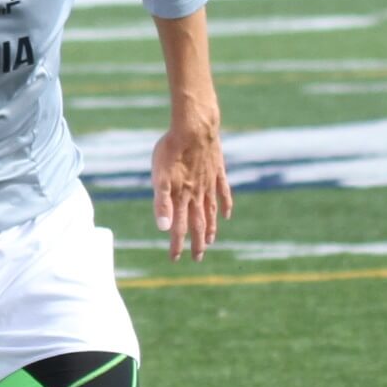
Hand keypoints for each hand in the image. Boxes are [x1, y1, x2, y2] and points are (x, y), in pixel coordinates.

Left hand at [151, 124, 233, 261]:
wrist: (194, 127)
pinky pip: (223, 192)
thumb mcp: (159, 177)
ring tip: (211, 242)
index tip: (175, 259)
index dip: (176, 244)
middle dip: (196, 243)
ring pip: (210, 211)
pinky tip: (227, 214)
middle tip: (197, 258)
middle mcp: (197, 193)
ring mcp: (209, 183)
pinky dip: (225, 205)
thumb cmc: (171, 150)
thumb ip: (162, 203)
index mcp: (181, 196)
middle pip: (198, 223)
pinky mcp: (217, 171)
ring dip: (211, 228)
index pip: (178, 227)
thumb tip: (164, 228)